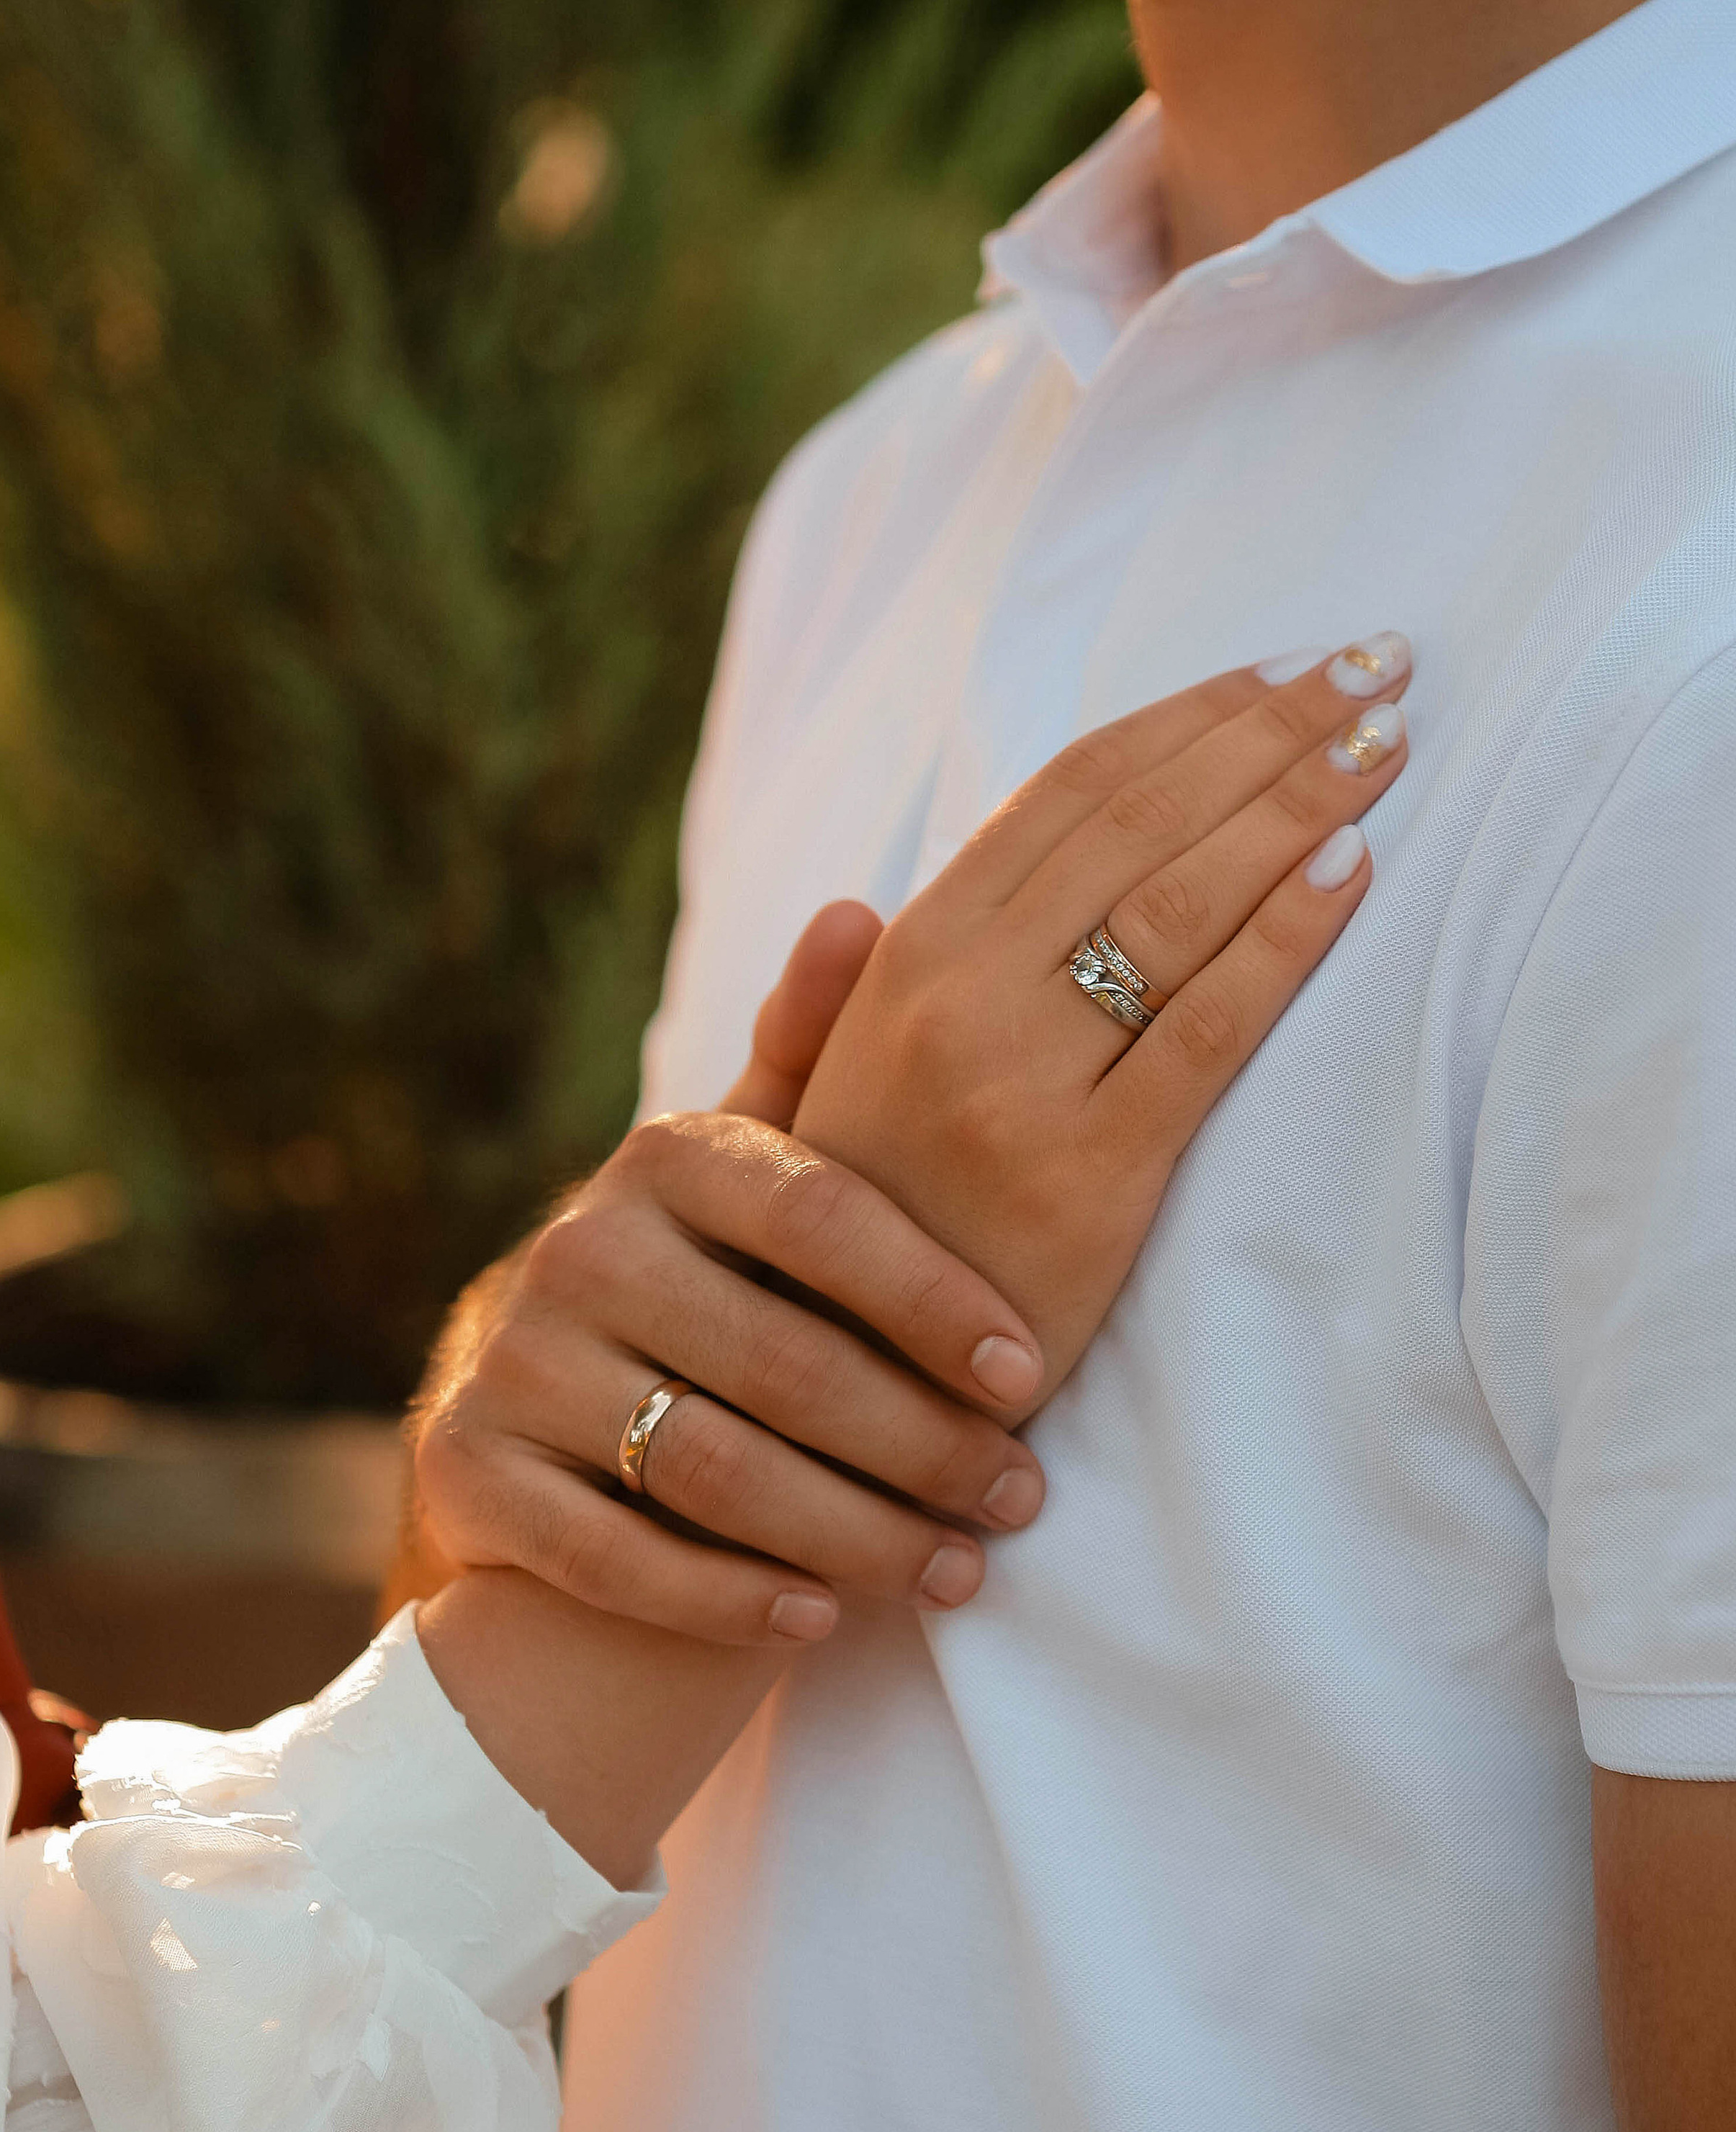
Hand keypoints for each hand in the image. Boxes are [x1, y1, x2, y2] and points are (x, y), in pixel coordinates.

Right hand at [411, 901, 1050, 1649]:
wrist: (535, 1420)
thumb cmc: (704, 1291)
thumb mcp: (745, 1174)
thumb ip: (811, 1066)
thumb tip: (861, 908)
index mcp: (665, 1159)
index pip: (821, 1217)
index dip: (932, 1299)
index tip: (1028, 1373)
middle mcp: (577, 1249)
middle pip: (782, 1364)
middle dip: (920, 1446)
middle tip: (1020, 1500)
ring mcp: (513, 1364)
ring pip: (713, 1471)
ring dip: (852, 1535)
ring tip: (957, 1574)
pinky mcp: (468, 1475)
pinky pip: (618, 1556)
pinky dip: (729, 1599)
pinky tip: (821, 1620)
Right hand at [792, 639, 1411, 1403]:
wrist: (840, 1393)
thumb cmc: (849, 1238)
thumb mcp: (814, 1100)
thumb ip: (836, 998)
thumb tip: (853, 900)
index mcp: (901, 961)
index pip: (1063, 795)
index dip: (1182, 719)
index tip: (1281, 671)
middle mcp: (954, 999)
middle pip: (1137, 824)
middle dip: (1268, 730)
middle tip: (1379, 668)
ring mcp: (1021, 1086)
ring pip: (1177, 904)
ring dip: (1296, 802)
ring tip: (1389, 742)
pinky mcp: (1090, 1178)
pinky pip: (1206, 1030)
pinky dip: (1284, 937)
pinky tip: (1354, 869)